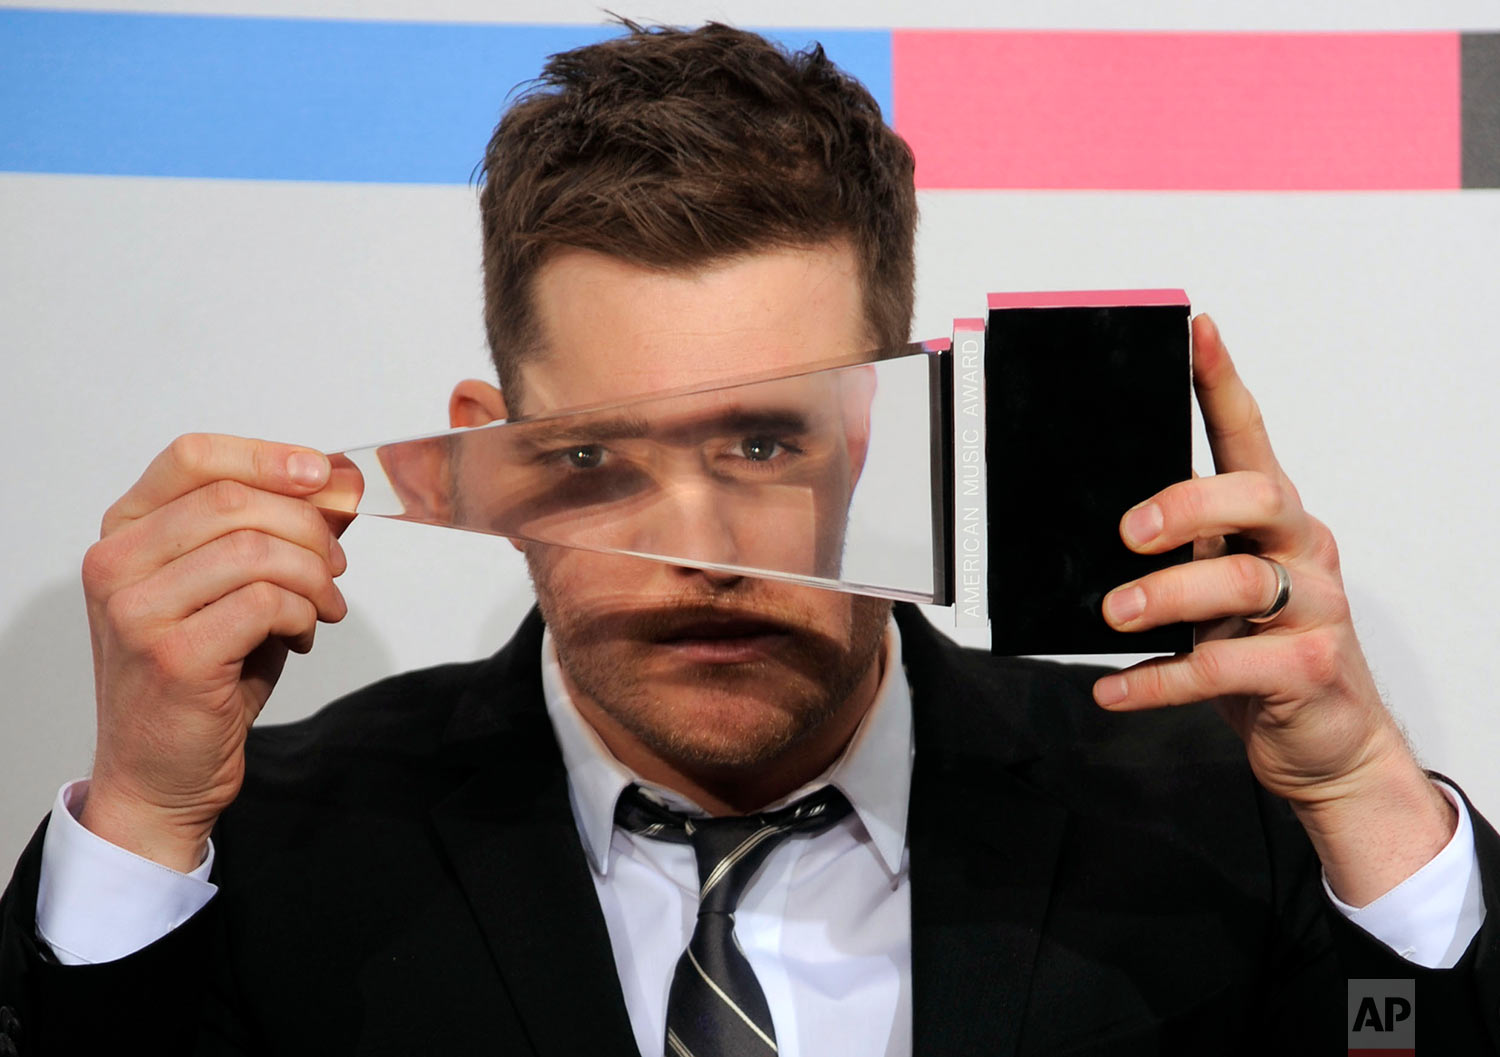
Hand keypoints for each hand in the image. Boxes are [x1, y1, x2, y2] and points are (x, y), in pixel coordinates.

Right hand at [79, 435, 349, 871]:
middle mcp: (117, 564)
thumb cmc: (200, 676)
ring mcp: (137, 611)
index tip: (323, 476)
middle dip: (308, 528)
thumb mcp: (232, 586)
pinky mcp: (174, 656)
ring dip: (313, 577)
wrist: (161, 773)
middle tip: (334, 567)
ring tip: (322, 608)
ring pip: (257, 551)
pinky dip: (303, 614)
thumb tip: (336, 486)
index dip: (268, 457)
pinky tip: (300, 637)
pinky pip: (266, 603)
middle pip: (235, 501)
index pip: (194, 457)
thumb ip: (273, 532)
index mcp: (125, 532)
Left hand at [1092, 315, 1453, 904]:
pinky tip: (1113, 688)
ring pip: (1242, 581)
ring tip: (1113, 614)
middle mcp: (1302, 551)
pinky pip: (1224, 667)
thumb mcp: (1221, 594)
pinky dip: (1158, 680)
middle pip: (1258, 497)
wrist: (1329, 743)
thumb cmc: (1262, 655)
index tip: (1196, 333)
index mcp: (1276, 521)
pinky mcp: (1307, 671)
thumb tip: (1097, 532)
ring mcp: (1314, 610)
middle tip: (1128, 532)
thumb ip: (1183, 556)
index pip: (1251, 436)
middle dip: (1187, 504)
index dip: (1222, 383)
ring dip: (1166, 595)